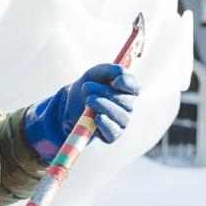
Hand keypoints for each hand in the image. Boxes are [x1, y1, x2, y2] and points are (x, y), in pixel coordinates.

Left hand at [24, 63, 139, 160]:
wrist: (71, 104)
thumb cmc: (88, 87)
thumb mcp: (95, 74)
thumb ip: (109, 70)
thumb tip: (122, 73)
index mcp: (126, 90)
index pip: (135, 87)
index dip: (129, 84)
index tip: (116, 81)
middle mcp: (127, 106)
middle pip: (124, 101)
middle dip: (104, 92)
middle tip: (86, 88)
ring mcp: (121, 121)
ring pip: (119, 116)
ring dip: (103, 106)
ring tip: (88, 100)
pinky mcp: (111, 135)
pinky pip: (113, 132)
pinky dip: (105, 124)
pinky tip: (96, 117)